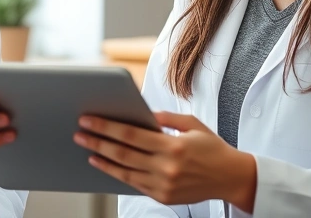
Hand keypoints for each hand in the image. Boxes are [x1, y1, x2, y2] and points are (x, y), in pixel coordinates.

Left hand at [74, 111, 256, 211]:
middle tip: (79, 132)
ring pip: (124, 171)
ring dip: (102, 159)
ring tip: (87, 148)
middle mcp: (166, 167)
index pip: (131, 134)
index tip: (88, 119)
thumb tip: (142, 112)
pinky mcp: (163, 197)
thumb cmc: (212, 147)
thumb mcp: (192, 124)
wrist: (231, 177)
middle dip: (97, 141)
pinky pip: (133, 184)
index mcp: (173, 145)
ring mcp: (163, 185)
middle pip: (122, 153)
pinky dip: (116, 173)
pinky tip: (104, 163)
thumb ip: (165, 118)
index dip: (106, 127)